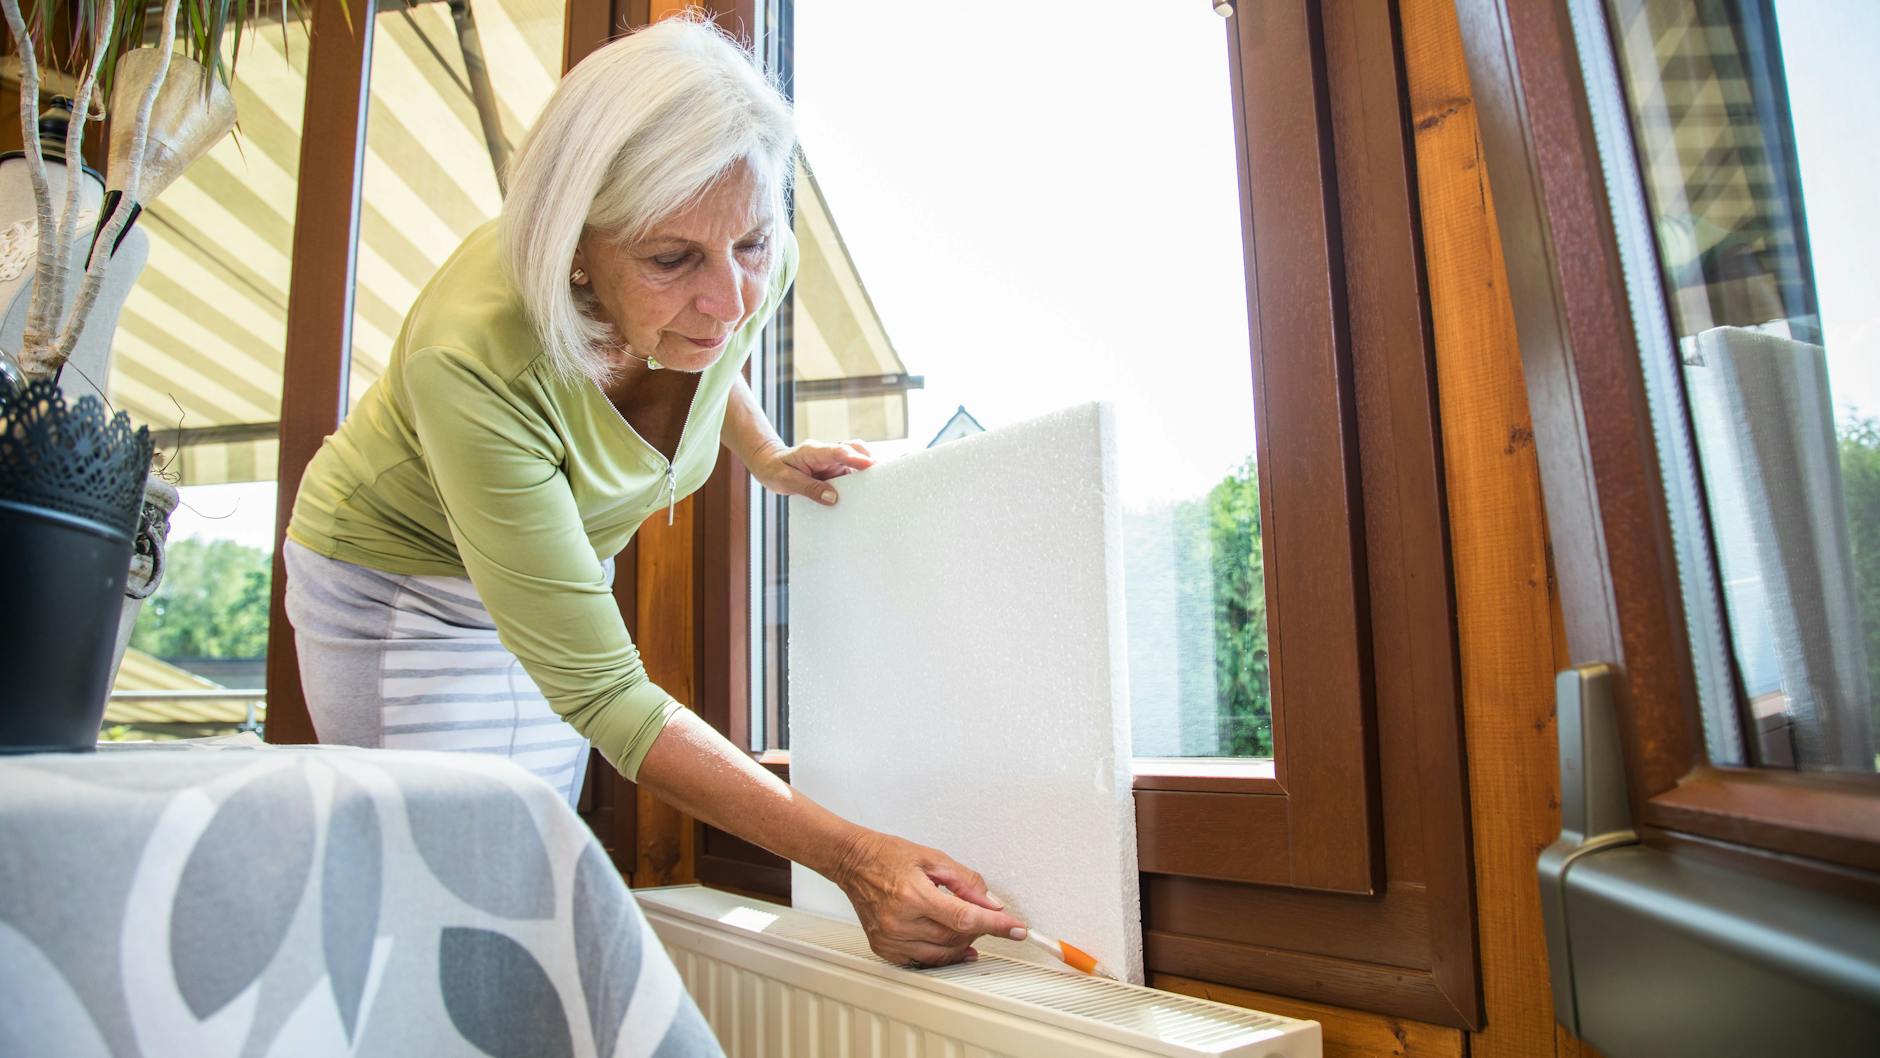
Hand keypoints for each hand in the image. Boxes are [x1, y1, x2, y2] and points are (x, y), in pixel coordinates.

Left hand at [750, 438, 873, 504]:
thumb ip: (810, 489)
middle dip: (870, 459)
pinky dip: (861, 479)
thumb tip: (833, 499)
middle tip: (886, 474)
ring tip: (881, 485)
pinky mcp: (835, 469)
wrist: (769, 464)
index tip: (872, 465)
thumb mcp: (787, 481)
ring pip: (856, 460)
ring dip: (868, 470)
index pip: (839, 451)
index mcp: (814, 451)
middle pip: (854, 449)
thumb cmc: (775, 470)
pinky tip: (867, 491)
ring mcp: (832, 461)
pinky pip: (851, 471)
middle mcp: (827, 453)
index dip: (856, 457)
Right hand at [830, 829, 1026, 967]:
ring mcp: (890, 938)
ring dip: (961, 941)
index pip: (965, 917)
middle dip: (977, 927)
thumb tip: (992, 904)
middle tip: (980, 913)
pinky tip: (947, 939)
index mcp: (913, 895)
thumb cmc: (889, 856)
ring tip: (961, 923)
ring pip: (943, 953)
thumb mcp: (934, 858)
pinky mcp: (885, 948)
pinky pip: (924, 960)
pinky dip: (941, 952)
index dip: (996, 925)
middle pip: (956, 936)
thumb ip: (967, 882)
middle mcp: (900, 921)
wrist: (854, 862)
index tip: (1016, 930)